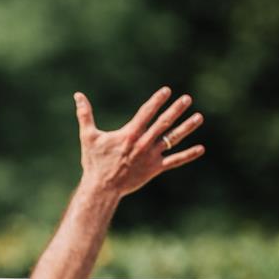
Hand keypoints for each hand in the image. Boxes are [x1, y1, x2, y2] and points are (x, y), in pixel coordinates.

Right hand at [74, 88, 204, 196]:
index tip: (167, 90)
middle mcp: (143, 143)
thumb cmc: (94, 162)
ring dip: (187, 128)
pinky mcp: (155, 169)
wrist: (102, 188)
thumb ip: (84, 115)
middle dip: (176, 110)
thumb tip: (77, 95)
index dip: (157, 100)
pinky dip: (188, 155)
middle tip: (187, 99)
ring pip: (172, 139)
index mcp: (129, 134)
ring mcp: (151, 156)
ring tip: (199, 117)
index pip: (146, 112)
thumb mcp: (88, 137)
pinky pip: (174, 161)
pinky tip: (201, 149)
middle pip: (163, 123)